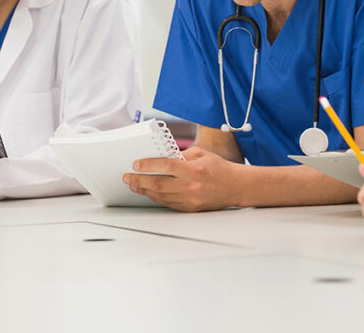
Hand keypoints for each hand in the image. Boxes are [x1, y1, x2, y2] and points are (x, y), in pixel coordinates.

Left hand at [123, 147, 239, 211]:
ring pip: (160, 196)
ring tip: (134, 184)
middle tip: (128, 177)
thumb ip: (181, 156)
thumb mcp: (201, 154)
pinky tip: (149, 192)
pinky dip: (156, 197)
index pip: (166, 166)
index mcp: (194, 170)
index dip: (148, 165)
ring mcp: (190, 199)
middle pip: (158, 184)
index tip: (136, 164)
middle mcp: (191, 186)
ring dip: (144, 190)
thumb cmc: (219, 168)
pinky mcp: (190, 208)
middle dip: (139, 180)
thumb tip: (161, 159)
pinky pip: (168, 204)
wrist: (236, 186)